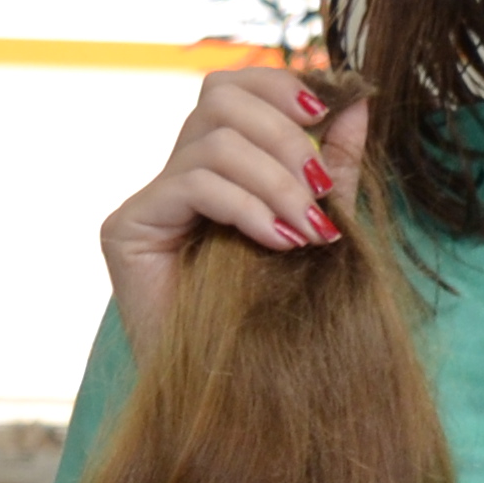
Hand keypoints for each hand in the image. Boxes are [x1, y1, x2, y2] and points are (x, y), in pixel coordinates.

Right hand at [102, 68, 368, 357]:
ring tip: (308, 234)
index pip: (232, 86)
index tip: (327, 111)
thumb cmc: (285, 316)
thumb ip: (333, 164)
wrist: (248, 398)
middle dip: (285, 137)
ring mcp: (148, 200)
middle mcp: (176, 175)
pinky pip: (194, 184)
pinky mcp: (127, 228)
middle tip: (319, 194)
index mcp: (219, 166)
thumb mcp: (321, 224)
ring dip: (277, 183)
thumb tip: (357, 99)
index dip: (279, 84)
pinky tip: (278, 243)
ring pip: (214, 141)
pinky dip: (248, 207)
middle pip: (218, 97)